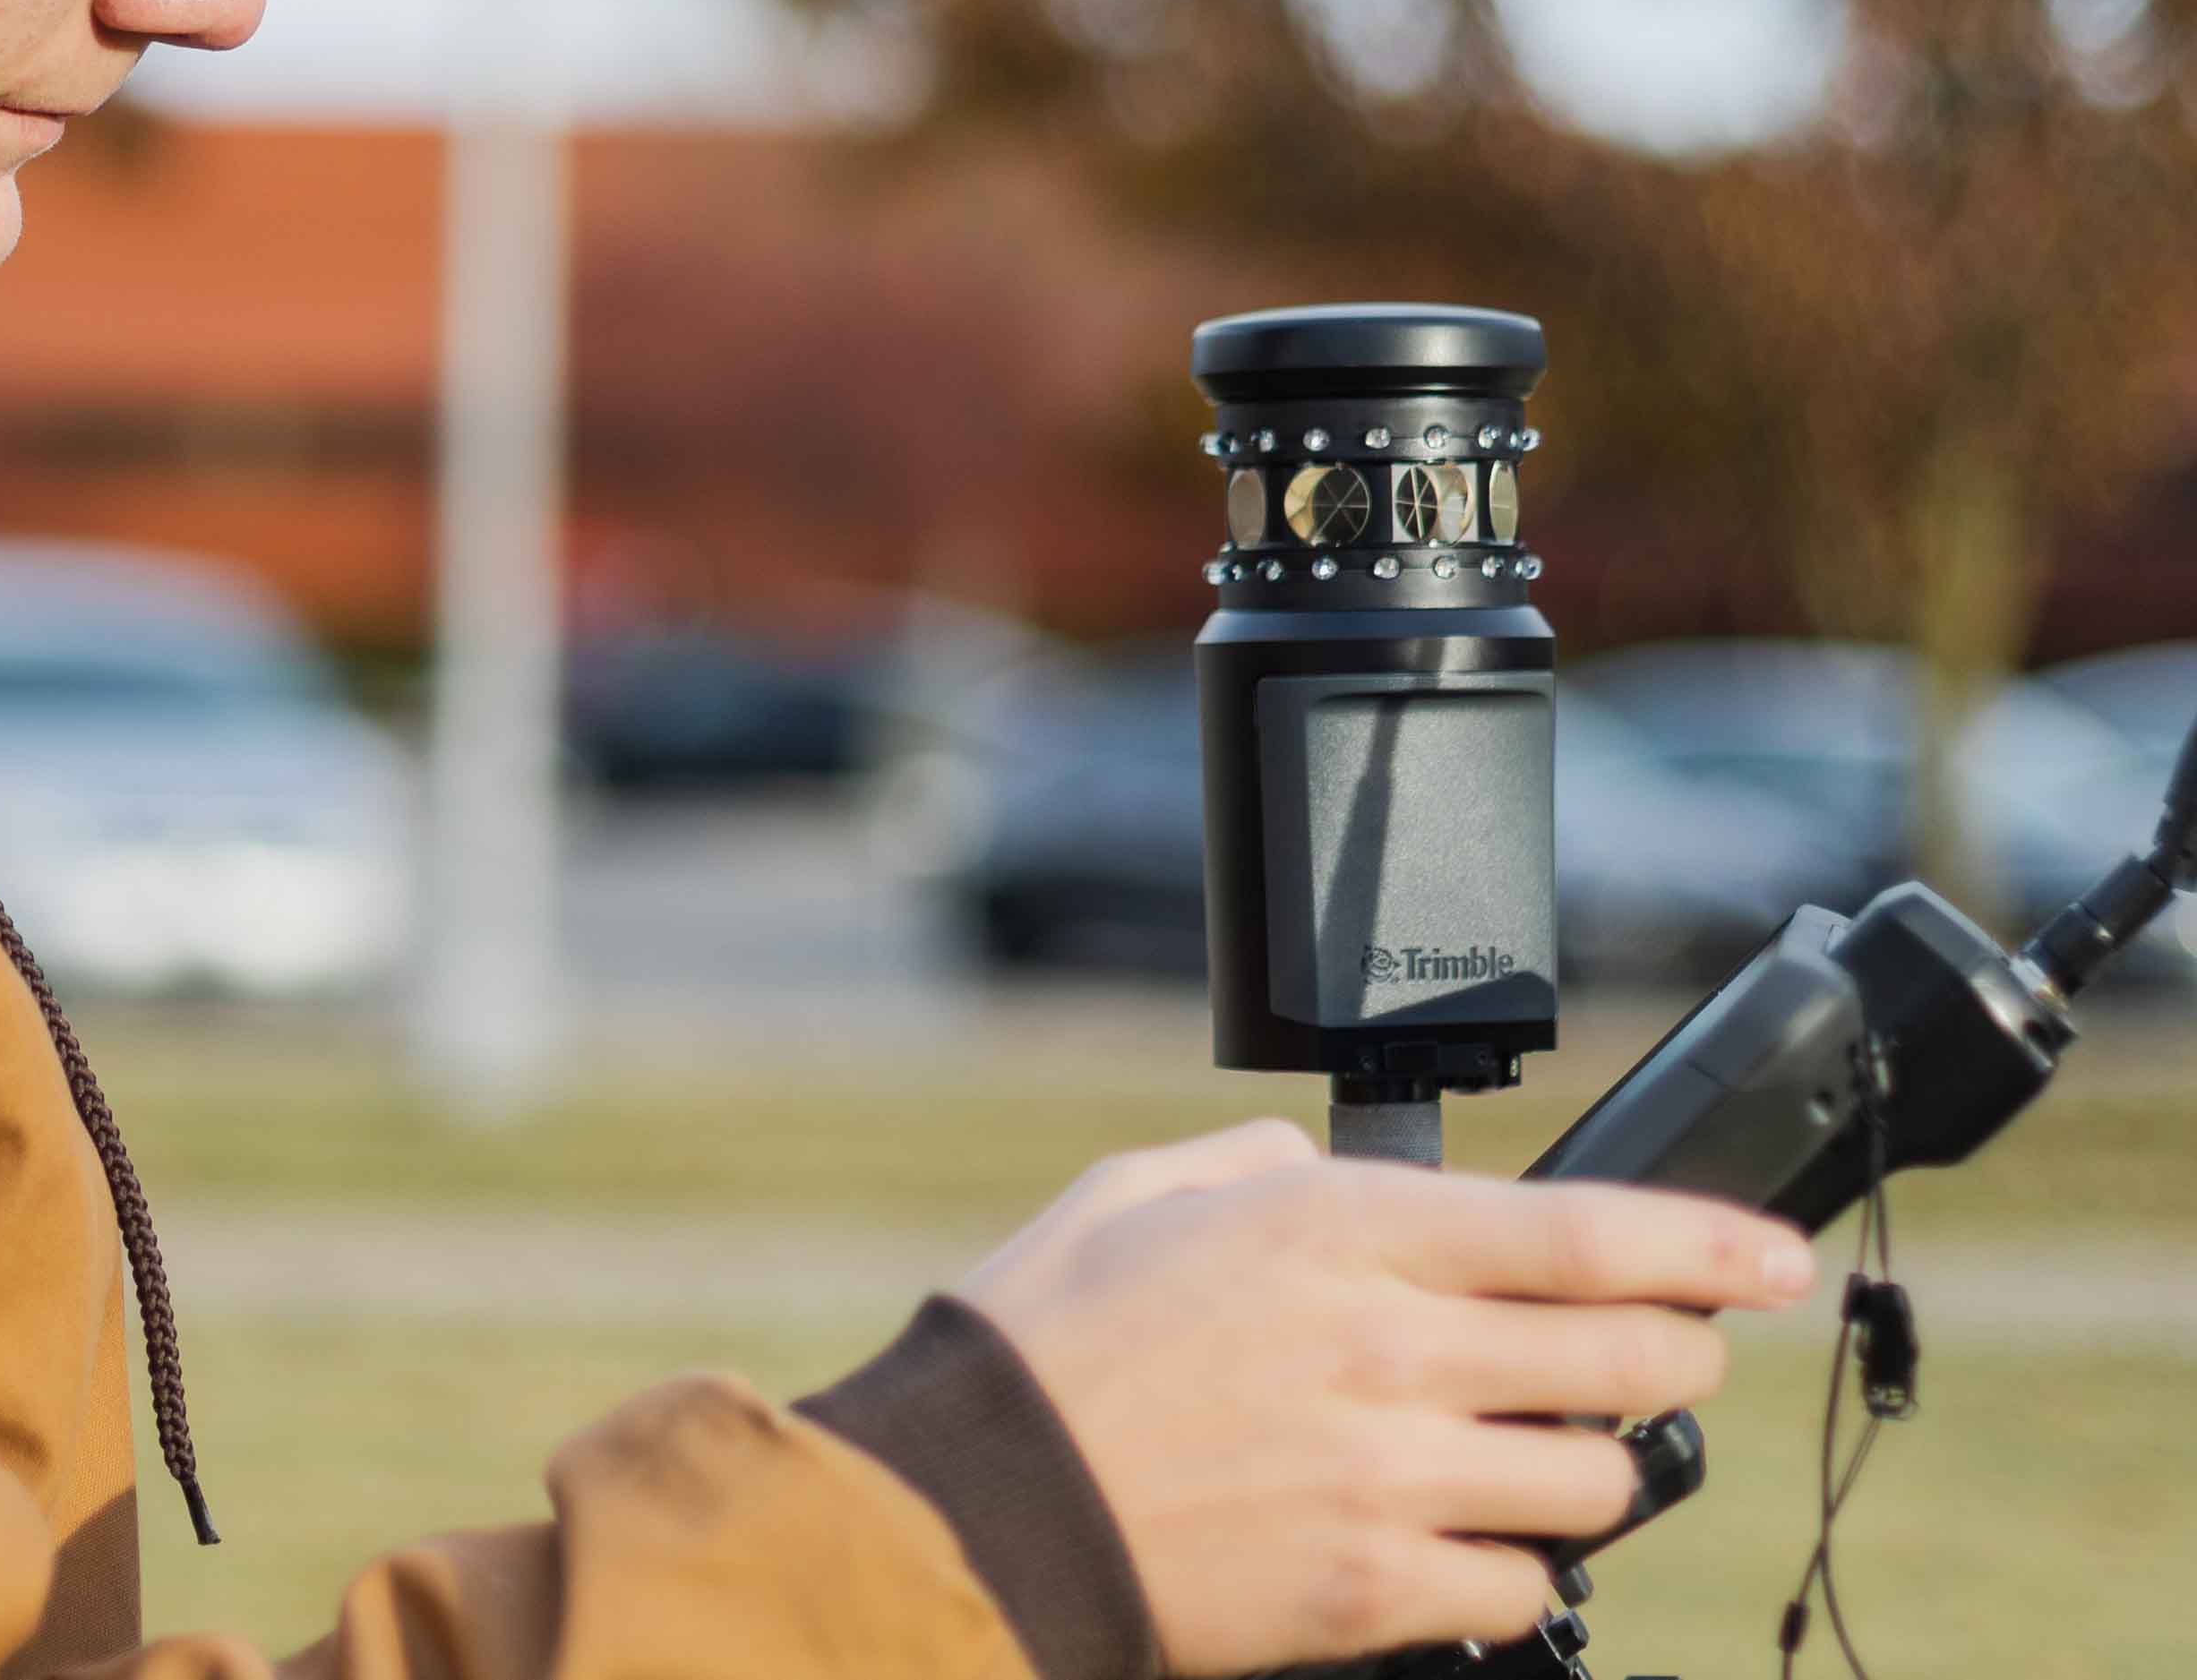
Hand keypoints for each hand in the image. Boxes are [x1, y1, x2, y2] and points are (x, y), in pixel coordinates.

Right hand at [957, 1120, 1815, 1676]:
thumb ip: (1259, 1163)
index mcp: (1336, 1234)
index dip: (1706, 1246)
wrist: (981, 1503)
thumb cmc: (1046, 1339)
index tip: (1773, 1260)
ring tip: (1537, 1453)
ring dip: (1588, 1464)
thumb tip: (1320, 1168)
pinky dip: (1513, 1566)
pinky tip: (1460, 1539)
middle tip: (1660, 1352)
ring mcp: (1388, 1481)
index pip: (1580, 1236)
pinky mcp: (1372, 1591)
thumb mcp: (1141, 1190)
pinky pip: (1522, 1589)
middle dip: (1674, 1353)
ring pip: (1594, 1482)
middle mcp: (1388, 1352)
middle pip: (1626, 1360)